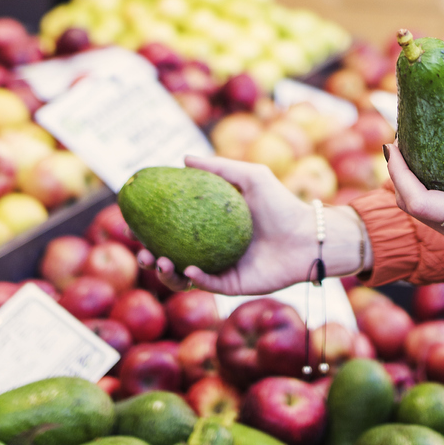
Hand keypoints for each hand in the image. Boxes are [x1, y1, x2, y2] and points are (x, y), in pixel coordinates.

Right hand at [133, 153, 366, 296]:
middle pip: (170, 256)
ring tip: (161, 261)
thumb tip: (182, 158)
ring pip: (184, 276)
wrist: (308, 236)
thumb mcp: (251, 177)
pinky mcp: (233, 285)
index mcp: (210, 226)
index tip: (134, 223)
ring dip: (167, 272)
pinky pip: (208, 285)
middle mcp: (212, 248)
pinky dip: (195, 278)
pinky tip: (189, 269)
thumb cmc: (282, 204)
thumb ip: (219, 167)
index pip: (172, 229)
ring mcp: (221, 268)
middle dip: (149, 258)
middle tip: (142, 250)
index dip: (151, 229)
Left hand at [387, 132, 443, 275]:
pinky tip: (438, 172)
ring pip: (427, 220)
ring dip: (414, 189)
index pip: (420, 204)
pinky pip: (442, 223)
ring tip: (415, 151)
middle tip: (400, 140)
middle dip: (400, 179)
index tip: (393, 144)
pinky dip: (431, 200)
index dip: (399, 176)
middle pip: (416, 212)